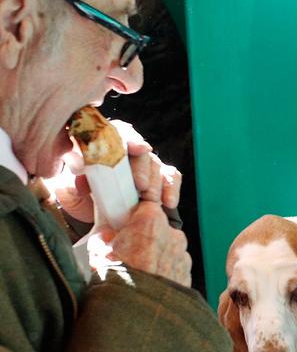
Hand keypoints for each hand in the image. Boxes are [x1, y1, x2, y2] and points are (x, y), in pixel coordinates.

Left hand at [50, 120, 181, 222]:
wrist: (95, 218)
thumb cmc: (83, 199)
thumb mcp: (69, 192)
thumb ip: (71, 183)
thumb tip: (79, 178)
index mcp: (103, 146)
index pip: (119, 134)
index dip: (130, 139)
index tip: (139, 148)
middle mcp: (128, 152)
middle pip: (141, 152)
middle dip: (143, 168)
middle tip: (141, 185)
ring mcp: (146, 164)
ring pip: (157, 165)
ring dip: (156, 183)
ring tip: (151, 200)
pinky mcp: (160, 179)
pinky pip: (171, 178)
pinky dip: (171, 189)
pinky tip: (169, 202)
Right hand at [91, 201, 191, 286]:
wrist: (137, 314)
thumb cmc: (119, 281)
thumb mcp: (99, 252)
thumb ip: (105, 236)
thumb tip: (105, 235)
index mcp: (151, 221)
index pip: (145, 207)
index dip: (133, 218)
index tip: (124, 226)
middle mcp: (173, 235)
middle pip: (157, 230)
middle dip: (143, 240)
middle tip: (126, 254)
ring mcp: (182, 255)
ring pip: (167, 250)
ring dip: (154, 258)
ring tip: (136, 273)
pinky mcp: (187, 274)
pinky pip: (173, 268)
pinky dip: (163, 273)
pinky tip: (148, 284)